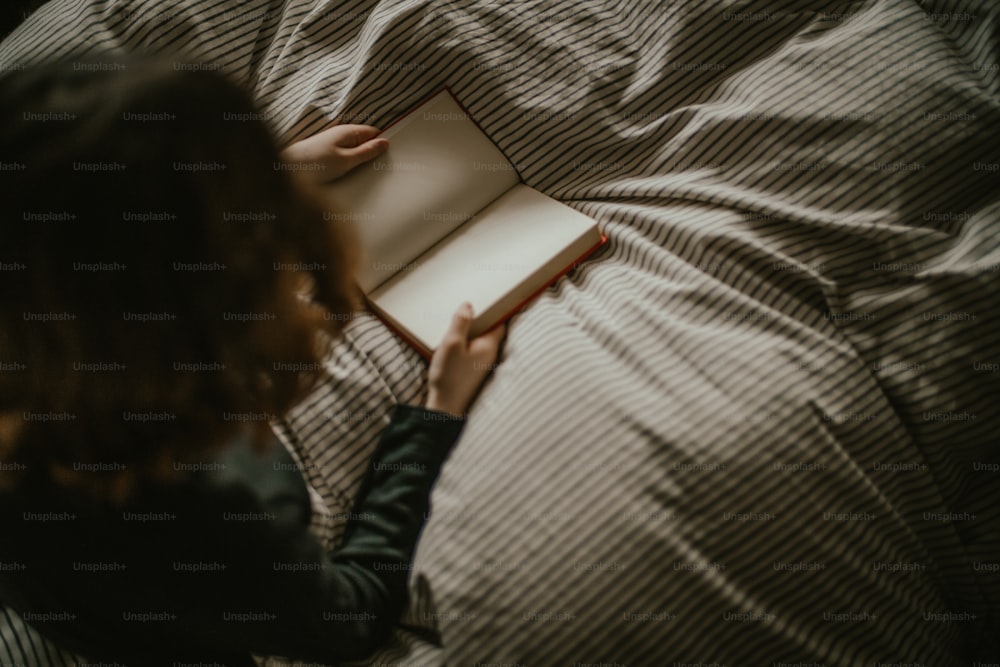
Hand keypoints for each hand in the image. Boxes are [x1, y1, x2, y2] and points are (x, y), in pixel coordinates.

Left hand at [280, 124, 388, 181]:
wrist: (288, 168)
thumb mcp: (347, 160)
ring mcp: (334, 143)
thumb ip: (367, 152)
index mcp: (349, 132)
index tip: (392, 156)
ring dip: (361, 160)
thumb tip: (384, 143)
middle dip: (373, 153)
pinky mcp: (328, 153)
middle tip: (380, 168)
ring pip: (356, 149)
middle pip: (366, 141)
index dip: (383, 143)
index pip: (374, 132)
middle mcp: (342, 134)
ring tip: (366, 173)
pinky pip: (347, 156)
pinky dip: (352, 164)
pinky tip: (352, 174)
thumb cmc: (316, 164)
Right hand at [425, 303, 505, 417]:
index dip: (496, 308)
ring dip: (471, 330)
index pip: (500, 321)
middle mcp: (489, 354)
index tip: (491, 297)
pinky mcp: (471, 370)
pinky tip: (453, 340)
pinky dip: (465, 342)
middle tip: (470, 304)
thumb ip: (461, 323)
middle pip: (490, 330)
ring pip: (480, 340)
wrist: (445, 407)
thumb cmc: (449, 376)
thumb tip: (469, 305)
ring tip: (458, 318)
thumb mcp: (452, 344)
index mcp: (489, 346)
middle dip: (482, 317)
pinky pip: (472, 349)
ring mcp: (481, 364)